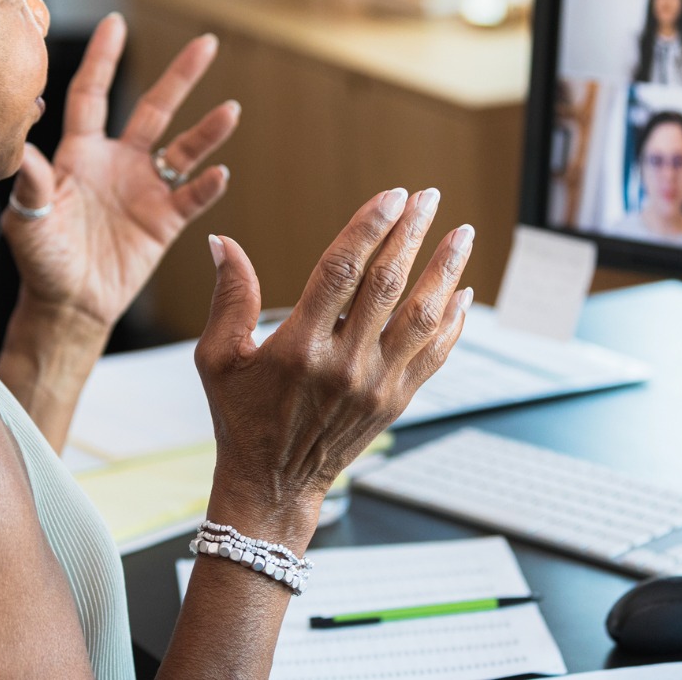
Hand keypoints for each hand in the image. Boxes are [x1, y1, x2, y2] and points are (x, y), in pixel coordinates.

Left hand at [2, 12, 238, 329]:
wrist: (68, 305)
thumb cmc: (40, 260)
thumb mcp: (26, 219)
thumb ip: (30, 181)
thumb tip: (22, 146)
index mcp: (80, 153)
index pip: (93, 94)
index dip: (103, 59)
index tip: (116, 23)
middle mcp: (118, 162)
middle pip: (154, 108)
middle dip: (180, 76)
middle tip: (207, 43)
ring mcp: (145, 189)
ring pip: (184, 149)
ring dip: (208, 130)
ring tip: (231, 110)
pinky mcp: (164, 221)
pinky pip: (192, 197)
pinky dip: (207, 185)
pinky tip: (220, 173)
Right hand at [194, 188, 474, 543]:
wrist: (274, 485)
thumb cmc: (241, 417)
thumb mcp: (218, 358)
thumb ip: (228, 297)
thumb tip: (222, 242)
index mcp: (299, 346)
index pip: (341, 271)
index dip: (369, 228)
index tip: (391, 196)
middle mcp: (343, 365)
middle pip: (387, 285)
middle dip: (411, 234)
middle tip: (428, 197)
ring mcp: (376, 385)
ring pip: (421, 317)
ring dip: (445, 271)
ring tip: (462, 234)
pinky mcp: (396, 402)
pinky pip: (434, 355)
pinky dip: (452, 321)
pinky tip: (463, 292)